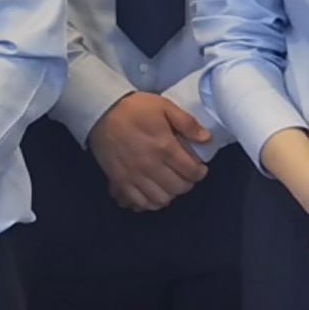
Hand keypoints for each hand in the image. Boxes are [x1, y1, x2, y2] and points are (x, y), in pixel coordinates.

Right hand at [88, 89, 211, 211]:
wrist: (101, 111)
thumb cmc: (135, 108)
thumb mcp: (165, 106)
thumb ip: (188, 123)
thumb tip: (207, 138)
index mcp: (165, 148)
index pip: (191, 172)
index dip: (199, 173)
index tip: (199, 169)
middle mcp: (151, 166)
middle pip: (177, 188)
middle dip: (186, 184)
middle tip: (185, 176)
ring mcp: (134, 176)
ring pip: (160, 199)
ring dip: (169, 195)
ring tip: (169, 185)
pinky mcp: (120, 181)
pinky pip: (139, 202)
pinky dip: (149, 203)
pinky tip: (152, 194)